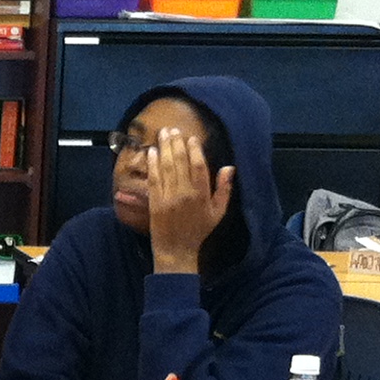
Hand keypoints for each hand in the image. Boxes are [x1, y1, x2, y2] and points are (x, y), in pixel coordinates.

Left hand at [145, 129, 234, 274]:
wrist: (176, 250)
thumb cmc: (199, 231)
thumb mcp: (218, 212)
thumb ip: (224, 189)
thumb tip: (229, 167)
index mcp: (201, 194)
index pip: (198, 166)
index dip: (194, 150)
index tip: (191, 137)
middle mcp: (184, 193)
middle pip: (180, 162)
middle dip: (176, 143)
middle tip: (173, 129)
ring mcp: (168, 197)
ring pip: (166, 167)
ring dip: (164, 149)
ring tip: (163, 134)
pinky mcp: (154, 202)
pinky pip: (153, 179)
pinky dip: (152, 164)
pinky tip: (151, 152)